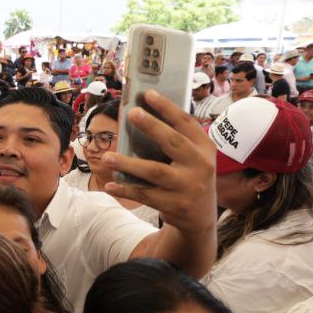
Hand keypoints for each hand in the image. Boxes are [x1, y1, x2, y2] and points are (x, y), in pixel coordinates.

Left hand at [101, 89, 216, 234]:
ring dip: (128, 164)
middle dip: (152, 126)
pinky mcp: (174, 205)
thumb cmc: (189, 177)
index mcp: (205, 149)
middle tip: (131, 113)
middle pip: (173, 142)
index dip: (167, 107)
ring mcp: (187, 187)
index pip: (186, 123)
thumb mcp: (194, 158)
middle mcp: (200, 166)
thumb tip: (141, 115)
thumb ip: (177, 140)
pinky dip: (125, 190)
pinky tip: (109, 185)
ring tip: (107, 156)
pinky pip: (144, 195)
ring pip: (154, 172)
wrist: (200, 218)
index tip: (148, 93)